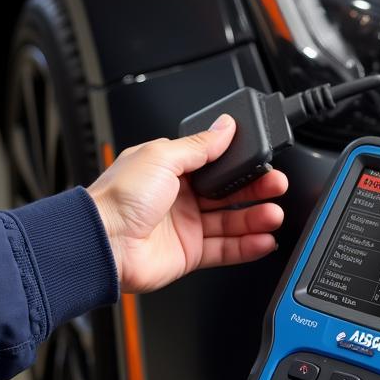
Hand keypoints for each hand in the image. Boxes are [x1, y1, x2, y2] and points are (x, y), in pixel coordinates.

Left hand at [86, 115, 287, 293]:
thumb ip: (199, 145)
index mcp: (170, 168)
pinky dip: (247, 246)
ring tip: (274, 213)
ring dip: (256, 217)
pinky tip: (264, 239)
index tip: (262, 162)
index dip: (240, 164)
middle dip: (255, 189)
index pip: (216, 163)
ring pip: (231, 221)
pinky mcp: (189, 253)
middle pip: (228, 192)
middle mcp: (179, 196)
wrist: (103, 243)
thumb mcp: (162, 156)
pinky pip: (225, 249)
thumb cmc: (118, 198)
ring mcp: (185, 225)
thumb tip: (224, 126)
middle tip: (276, 185)